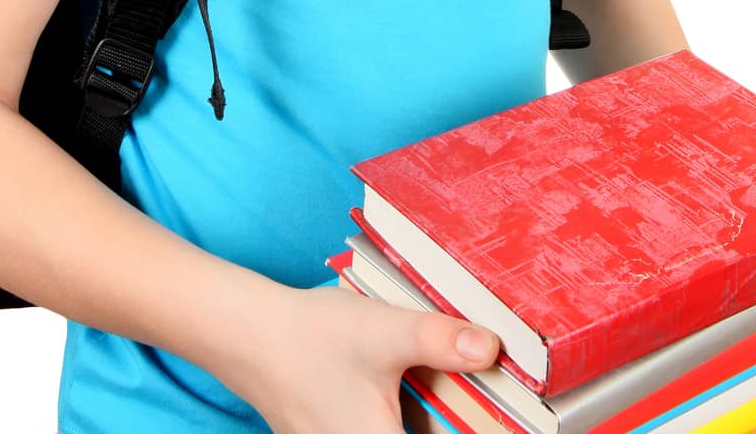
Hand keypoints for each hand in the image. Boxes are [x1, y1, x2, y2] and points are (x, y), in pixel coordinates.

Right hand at [219, 282, 500, 433]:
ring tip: (440, 389)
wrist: (247, 335)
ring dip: (426, 417)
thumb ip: (440, 342)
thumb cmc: (311, 338)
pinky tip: (401, 387)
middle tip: (478, 398)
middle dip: (448, 418)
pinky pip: (382, 432)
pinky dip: (402, 416)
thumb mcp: (384, 332)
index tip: (508, 422)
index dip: (480, 433)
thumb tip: (492, 350)